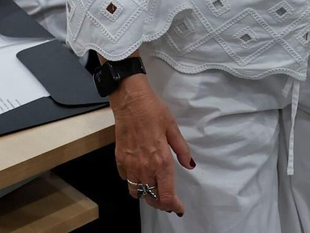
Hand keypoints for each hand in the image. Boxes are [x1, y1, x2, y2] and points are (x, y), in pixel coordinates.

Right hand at [110, 73, 192, 215]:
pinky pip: (126, 179)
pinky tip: (139, 174)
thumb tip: (189, 165)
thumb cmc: (154, 111)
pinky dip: (133, 182)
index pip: (167, 194)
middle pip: (152, 197)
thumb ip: (181, 149)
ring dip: (146, 195)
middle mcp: (145, 168)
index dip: (174, 205)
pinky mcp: (120, 160)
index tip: (178, 209)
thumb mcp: (173, 128)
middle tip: (168, 201)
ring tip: (153, 190)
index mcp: (161, 161)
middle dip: (161, 203)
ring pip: (137, 192)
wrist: (130, 101)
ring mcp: (130, 165)